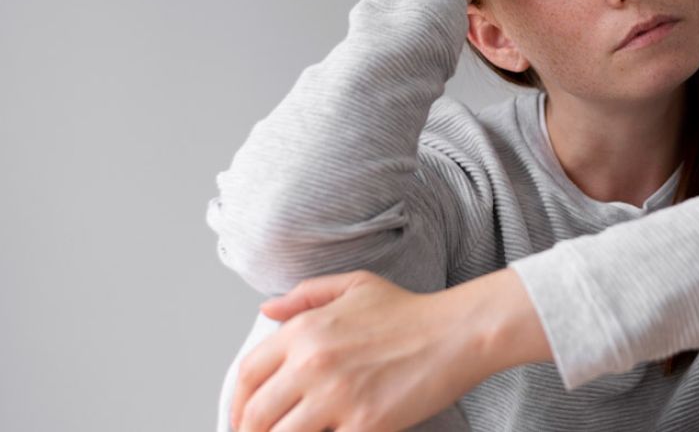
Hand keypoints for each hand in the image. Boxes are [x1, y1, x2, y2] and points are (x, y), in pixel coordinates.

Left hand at [229, 270, 491, 431]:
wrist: (457, 333)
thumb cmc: (412, 312)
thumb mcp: (356, 285)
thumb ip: (306, 296)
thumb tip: (267, 310)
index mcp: (305, 331)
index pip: (246, 376)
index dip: (236, 404)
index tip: (242, 418)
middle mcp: (313, 363)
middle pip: (256, 414)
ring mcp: (337, 396)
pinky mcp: (364, 425)